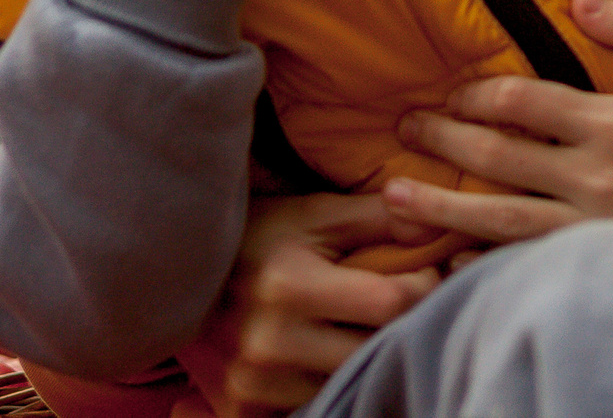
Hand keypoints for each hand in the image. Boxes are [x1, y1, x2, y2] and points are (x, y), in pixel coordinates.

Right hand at [201, 193, 440, 416]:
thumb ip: (377, 217)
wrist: (172, 278)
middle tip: (406, 304)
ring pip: (349, 383)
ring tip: (365, 327)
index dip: (424, 286)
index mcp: (290, 286)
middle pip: (376, 350)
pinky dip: (330, 386)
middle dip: (402, 326)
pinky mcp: (243, 412)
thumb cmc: (253, 237)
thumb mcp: (311, 215)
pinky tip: (329, 356)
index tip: (425, 274)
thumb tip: (439, 221)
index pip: (392, 302)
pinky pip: (313, 407)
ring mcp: (255, 385)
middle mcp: (271, 342)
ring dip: (368, 358)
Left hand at [383, 0, 612, 245]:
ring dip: (442, 208)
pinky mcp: (602, 265)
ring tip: (393, 200)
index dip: (477, 97)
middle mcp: (597, 178)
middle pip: (500, 159)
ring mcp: (596, 229)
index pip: (524, 104)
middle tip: (404, 130)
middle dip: (443, 143)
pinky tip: (447, 260)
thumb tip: (579, 0)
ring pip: (502, 220)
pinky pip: (530, 266)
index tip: (449, 96)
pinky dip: (484, 263)